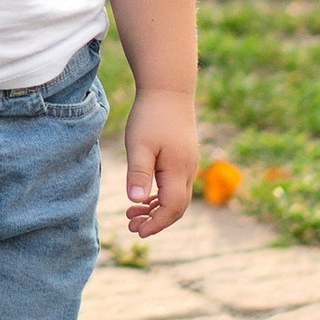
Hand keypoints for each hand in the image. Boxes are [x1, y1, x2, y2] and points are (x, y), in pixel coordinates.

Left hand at [121, 90, 198, 235]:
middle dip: (155, 220)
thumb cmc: (151, 115)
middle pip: (176, 207)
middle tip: (131, 225)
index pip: (172, 208)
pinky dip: (160, 195)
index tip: (137, 232)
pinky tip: (144, 195)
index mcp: (178, 170)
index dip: (156, 224)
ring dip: (156, 208)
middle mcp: (188, 170)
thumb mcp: (139, 144)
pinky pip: (175, 185)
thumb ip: (139, 172)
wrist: (168, 88)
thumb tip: (136, 200)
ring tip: (132, 213)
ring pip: (176, 197)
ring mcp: (187, 163)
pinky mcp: (183, 156)